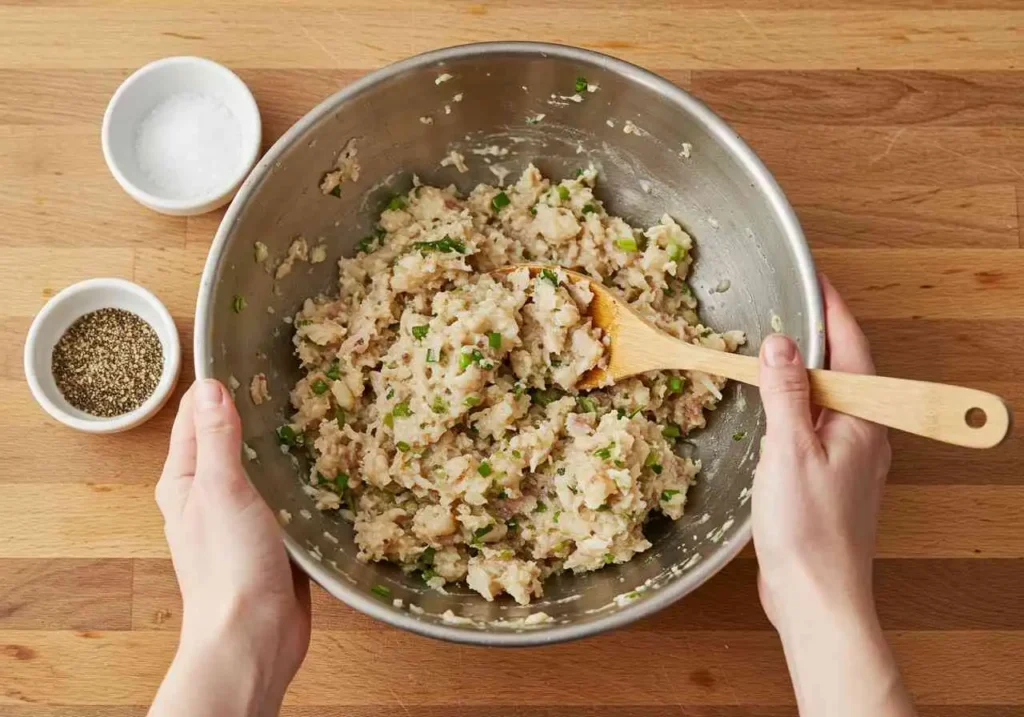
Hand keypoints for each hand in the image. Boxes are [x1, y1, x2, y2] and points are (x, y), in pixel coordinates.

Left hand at [150, 379, 310, 716]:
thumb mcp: (222, 490)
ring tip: (315, 410)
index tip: (248, 355)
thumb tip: (209, 385)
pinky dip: (299, 478)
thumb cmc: (229, 565)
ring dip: (281, 445)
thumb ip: (218, 438)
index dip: (216, 387)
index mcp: (184, 481)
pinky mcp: (272, 539)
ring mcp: (241, 519)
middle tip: (292, 377)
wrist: (254, 635)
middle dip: (255, 411)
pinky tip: (325, 463)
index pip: (194, 418)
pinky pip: (285, 496)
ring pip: (261, 468)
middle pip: (229, 441)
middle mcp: (208, 496)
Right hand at [753, 275, 889, 623]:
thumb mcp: (789, 449)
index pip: (852, 347)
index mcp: (863, 421)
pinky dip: (794, 408)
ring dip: (801, 374)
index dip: (831, 309)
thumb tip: (780, 344)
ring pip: (828, 400)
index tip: (813, 278)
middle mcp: (865, 435)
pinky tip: (770, 412)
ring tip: (768, 353)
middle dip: (815, 336)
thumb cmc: (807, 528)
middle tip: (783, 308)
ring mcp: (850, 459)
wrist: (816, 597)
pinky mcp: (830, 480)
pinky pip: (815, 427)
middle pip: (844, 370)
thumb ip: (786, 393)